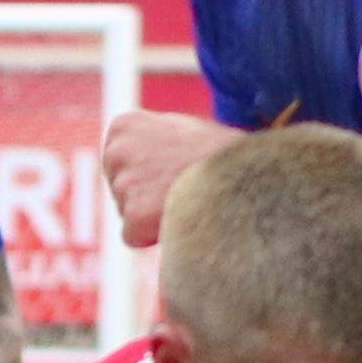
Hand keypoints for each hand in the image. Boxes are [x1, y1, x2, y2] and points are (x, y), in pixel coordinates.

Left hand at [99, 109, 238, 247]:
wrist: (245, 176)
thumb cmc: (219, 154)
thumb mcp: (180, 129)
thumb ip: (150, 139)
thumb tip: (138, 154)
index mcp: (124, 125)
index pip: (117, 162)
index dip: (145, 173)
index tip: (171, 169)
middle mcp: (116, 150)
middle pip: (118, 189)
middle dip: (142, 195)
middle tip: (180, 188)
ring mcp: (123, 183)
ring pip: (127, 214)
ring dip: (151, 215)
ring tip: (185, 200)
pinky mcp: (133, 215)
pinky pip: (132, 237)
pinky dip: (151, 236)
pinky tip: (178, 219)